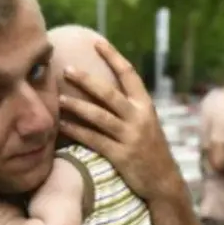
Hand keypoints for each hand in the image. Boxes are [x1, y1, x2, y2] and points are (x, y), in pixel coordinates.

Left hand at [58, 40, 183, 200]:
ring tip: (59, 99)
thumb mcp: (148, 124)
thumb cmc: (151, 150)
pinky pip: (95, 140)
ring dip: (77, 106)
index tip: (97, 42)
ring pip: (99, 117)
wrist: (164, 182)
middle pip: (109, 93)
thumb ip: (130, 107)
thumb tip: (104, 88)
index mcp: (146, 106)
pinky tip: (63, 126)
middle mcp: (140, 118)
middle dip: (86, 81)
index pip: (129, 75)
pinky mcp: (121, 156)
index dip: (113, 57)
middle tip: (66, 69)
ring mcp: (130, 137)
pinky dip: (77, 132)